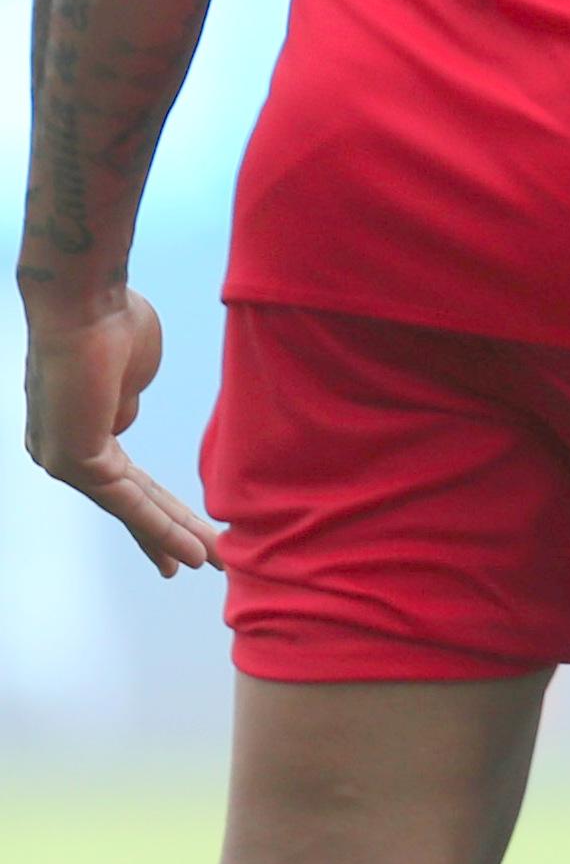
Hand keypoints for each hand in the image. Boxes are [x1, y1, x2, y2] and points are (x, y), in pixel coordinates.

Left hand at [23, 287, 216, 575]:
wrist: (85, 303)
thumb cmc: (112, 322)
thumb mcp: (132, 372)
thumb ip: (127, 401)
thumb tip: (121, 417)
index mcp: (78, 430)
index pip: (126, 482)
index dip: (159, 509)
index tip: (188, 531)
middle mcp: (63, 454)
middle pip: (129, 502)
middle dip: (169, 533)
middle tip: (201, 561)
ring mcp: (66, 460)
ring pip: (131, 506)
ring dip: (174, 535)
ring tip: (211, 559)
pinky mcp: (76, 461)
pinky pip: (127, 499)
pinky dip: (159, 524)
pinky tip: (187, 546)